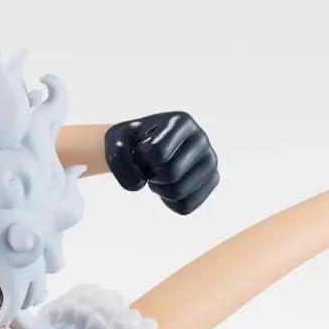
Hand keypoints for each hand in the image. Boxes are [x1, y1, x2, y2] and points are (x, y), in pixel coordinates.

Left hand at [104, 111, 218, 214]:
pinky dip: (169, 203)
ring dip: (160, 190)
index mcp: (181, 121)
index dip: (141, 160)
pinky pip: (186, 206)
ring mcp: (210, 160)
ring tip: (159, 176)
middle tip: (150, 167)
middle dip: (152, 176)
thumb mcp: (116, 141)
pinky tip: (168, 189)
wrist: (147, 150)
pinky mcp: (212, 180)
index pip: (158, 153)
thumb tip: (139, 183)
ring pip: (179, 192)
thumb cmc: (132, 144)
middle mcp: (200, 138)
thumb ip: (118, 157)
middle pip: (171, 174)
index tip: (142, 151)